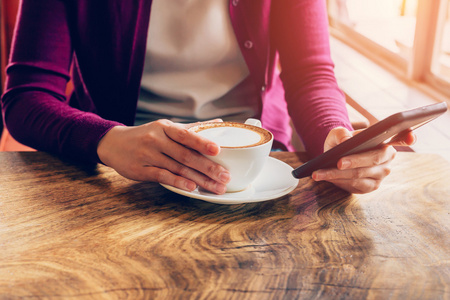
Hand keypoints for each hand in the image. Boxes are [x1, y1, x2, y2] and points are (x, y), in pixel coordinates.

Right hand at [97, 119, 230, 193]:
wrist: (114, 143)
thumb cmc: (146, 135)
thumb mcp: (166, 127)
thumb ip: (192, 128)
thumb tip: (219, 124)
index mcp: (165, 127)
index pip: (186, 135)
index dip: (202, 142)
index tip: (218, 150)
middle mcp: (157, 140)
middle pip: (186, 155)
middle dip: (208, 167)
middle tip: (225, 176)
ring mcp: (148, 155)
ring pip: (178, 168)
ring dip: (199, 179)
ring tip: (216, 187)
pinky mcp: (141, 170)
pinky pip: (163, 176)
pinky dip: (178, 182)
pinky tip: (191, 187)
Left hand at [312, 127, 415, 193]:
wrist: (334, 157)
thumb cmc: (340, 142)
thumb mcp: (336, 134)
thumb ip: (340, 133)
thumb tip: (346, 140)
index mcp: (385, 141)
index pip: (402, 137)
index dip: (408, 136)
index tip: (411, 135)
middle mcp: (387, 159)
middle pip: (373, 160)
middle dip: (354, 162)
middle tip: (338, 162)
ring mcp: (381, 175)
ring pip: (359, 175)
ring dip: (337, 175)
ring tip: (318, 173)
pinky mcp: (370, 187)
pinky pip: (354, 186)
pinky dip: (337, 181)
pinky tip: (324, 177)